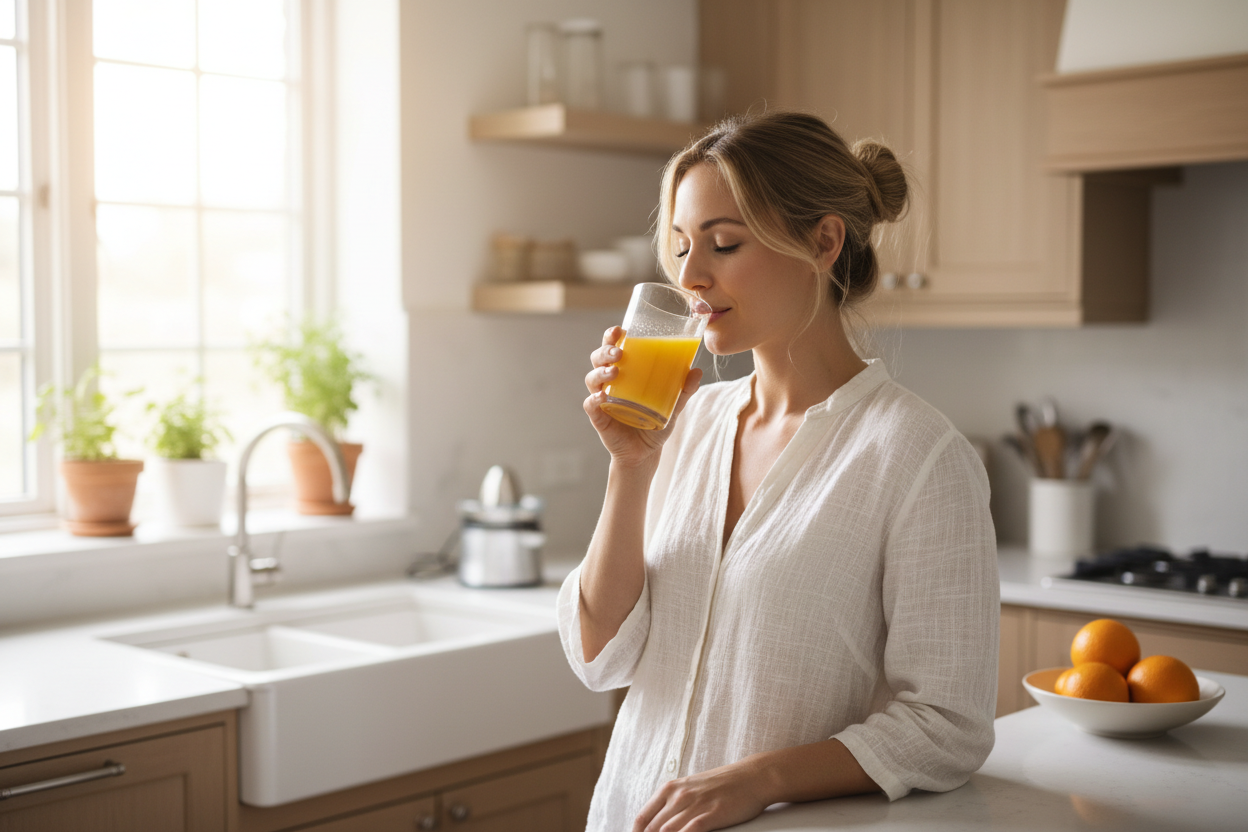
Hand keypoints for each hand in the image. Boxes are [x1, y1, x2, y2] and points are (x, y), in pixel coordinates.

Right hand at [583, 326, 701, 468]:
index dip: (611, 337)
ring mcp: (602, 399)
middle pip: (598, 359)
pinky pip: (590, 405)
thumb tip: (697, 371)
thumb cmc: (654, 422)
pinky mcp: (599, 418)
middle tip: (619, 352)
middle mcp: (609, 383)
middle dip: (605, 351)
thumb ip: (683, 390)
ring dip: (600, 372)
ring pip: (592, 379)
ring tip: (614, 372)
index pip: (613, 349)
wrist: (645, 453)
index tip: (620, 330)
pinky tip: (602, 397)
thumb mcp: (672, 405)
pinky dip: (594, 399)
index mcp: (624, 373)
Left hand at [633, 761, 769, 831]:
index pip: (643, 817)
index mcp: (670, 788)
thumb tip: (661, 824)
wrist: (752, 776)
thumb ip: (675, 804)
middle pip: (653, 829)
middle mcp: (679, 796)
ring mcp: (694, 805)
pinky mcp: (711, 814)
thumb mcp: (692, 788)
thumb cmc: (723, 784)